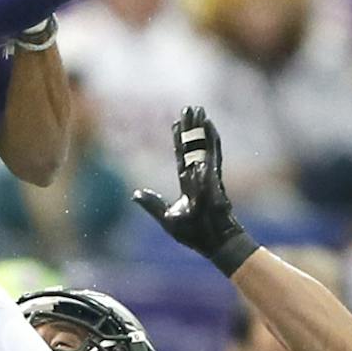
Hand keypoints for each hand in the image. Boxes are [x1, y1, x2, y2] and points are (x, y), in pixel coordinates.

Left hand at [131, 107, 257, 274]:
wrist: (213, 242)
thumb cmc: (195, 234)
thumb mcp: (167, 219)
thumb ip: (153, 204)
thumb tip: (135, 193)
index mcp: (188, 185)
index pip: (181, 157)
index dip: (179, 140)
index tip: (176, 124)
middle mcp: (199, 176)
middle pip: (192, 146)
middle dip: (190, 127)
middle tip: (189, 107)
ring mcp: (209, 175)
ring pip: (203, 145)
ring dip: (200, 127)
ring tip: (199, 109)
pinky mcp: (216, 177)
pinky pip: (213, 154)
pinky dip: (211, 138)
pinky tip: (209, 124)